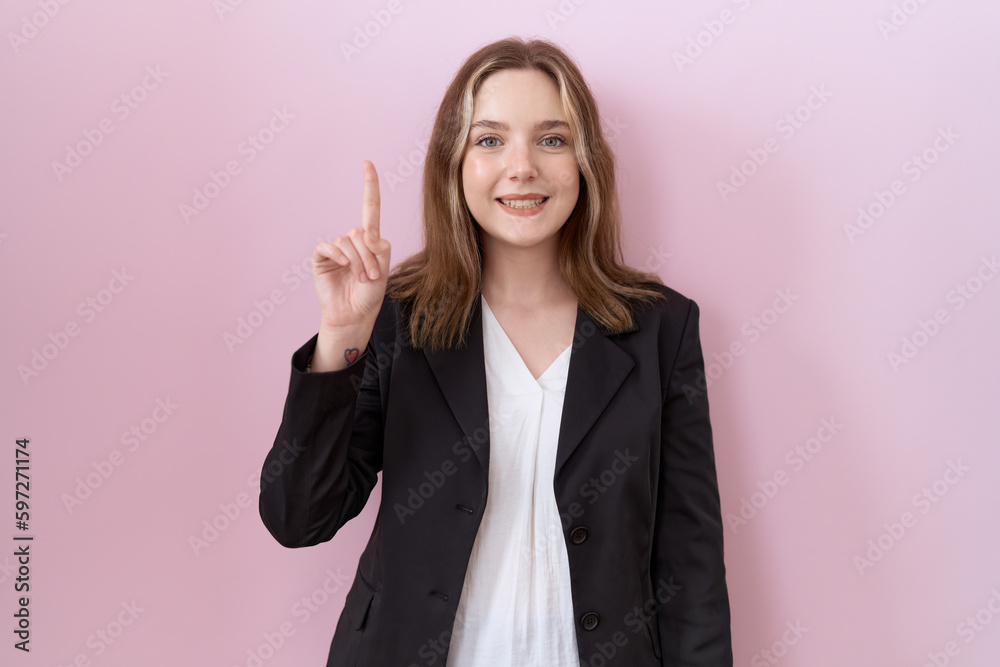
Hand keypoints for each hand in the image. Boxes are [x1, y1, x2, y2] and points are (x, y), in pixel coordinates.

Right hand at [312, 160, 391, 330]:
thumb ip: (379, 249)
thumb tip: (366, 233)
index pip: (370, 208)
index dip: (369, 186)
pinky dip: (337, 254)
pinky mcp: (322, 257)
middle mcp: (353, 240)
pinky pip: (328, 246)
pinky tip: (342, 265)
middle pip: (361, 232)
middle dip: (369, 256)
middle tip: (370, 277)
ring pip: (347, 240)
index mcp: (370, 240)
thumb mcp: (383, 270)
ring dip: (357, 261)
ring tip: (360, 278)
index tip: (367, 164)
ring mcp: (337, 248)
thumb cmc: (369, 294)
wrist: (353, 314)